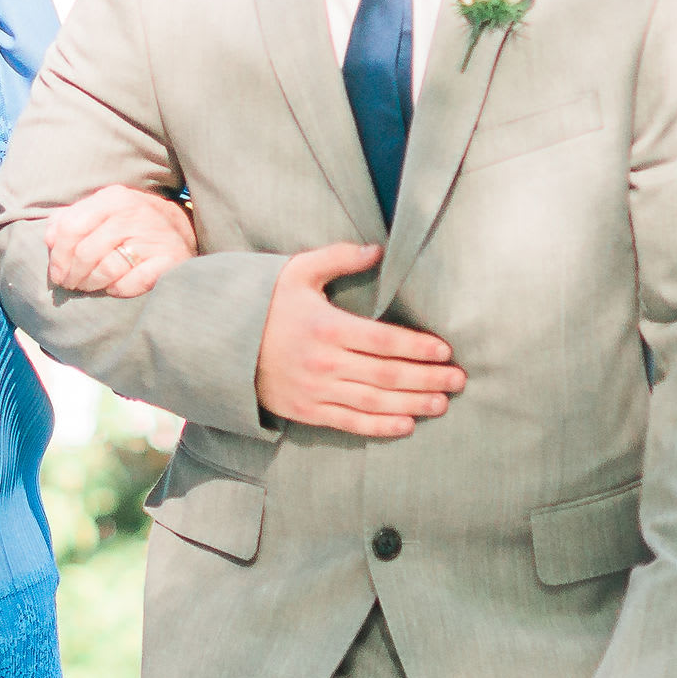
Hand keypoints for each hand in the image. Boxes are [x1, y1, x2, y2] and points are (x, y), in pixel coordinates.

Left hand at [46, 186, 197, 298]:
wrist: (180, 228)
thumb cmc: (129, 221)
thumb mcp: (101, 209)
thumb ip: (70, 219)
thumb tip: (49, 240)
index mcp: (112, 198)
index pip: (71, 227)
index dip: (57, 255)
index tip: (56, 272)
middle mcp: (132, 214)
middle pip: (85, 253)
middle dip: (72, 275)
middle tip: (70, 284)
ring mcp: (152, 237)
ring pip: (106, 270)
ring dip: (91, 284)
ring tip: (88, 286)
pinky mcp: (169, 260)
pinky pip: (131, 284)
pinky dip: (117, 290)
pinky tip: (114, 287)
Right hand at [251, 242, 465, 437]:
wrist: (218, 344)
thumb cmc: (263, 303)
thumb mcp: (296, 271)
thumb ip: (338, 257)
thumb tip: (378, 250)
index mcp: (325, 326)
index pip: (384, 340)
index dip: (418, 347)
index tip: (444, 350)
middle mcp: (323, 362)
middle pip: (387, 375)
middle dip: (428, 378)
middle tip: (458, 380)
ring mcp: (315, 391)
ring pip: (374, 402)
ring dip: (413, 404)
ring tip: (442, 404)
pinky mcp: (306, 411)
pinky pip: (350, 424)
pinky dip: (380, 427)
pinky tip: (406, 425)